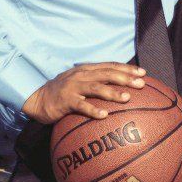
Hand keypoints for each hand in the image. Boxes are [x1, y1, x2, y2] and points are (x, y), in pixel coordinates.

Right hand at [24, 62, 146, 124]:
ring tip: (127, 98)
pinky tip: (104, 116)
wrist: (37, 99)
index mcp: (86, 70)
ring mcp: (73, 87)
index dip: (127, 68)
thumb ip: (95, 82)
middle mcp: (81, 76)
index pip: (110, 66)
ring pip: (96, 88)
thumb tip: (119, 88)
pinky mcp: (65, 101)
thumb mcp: (78, 82)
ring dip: (112, 93)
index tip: (143, 73)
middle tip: (141, 84)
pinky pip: (81, 106)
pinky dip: (93, 110)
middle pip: (107, 74)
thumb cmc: (62, 93)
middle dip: (125, 78)